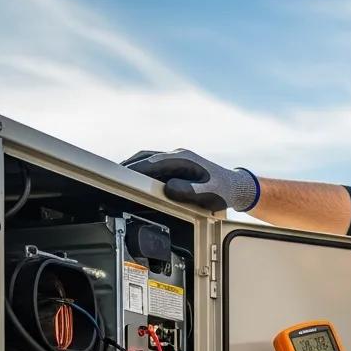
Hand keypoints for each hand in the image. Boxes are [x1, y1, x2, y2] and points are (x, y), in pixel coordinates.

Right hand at [121, 148, 259, 211]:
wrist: (236, 188)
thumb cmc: (224, 191)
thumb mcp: (209, 194)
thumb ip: (189, 191)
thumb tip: (169, 188)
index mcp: (184, 159)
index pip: (153, 162)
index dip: (136, 169)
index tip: (122, 174)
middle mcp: (179, 156)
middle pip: (147, 157)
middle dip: (130, 166)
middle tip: (114, 176)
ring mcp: (178, 161)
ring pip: (150, 160)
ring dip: (135, 168)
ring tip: (120, 178)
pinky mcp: (178, 168)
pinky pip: (156, 167)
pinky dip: (144, 172)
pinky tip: (137, 180)